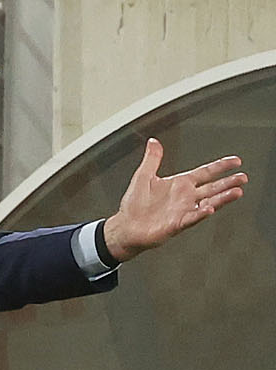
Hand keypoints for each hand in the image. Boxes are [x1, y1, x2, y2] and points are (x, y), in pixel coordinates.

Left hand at [101, 138, 245, 261]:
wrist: (126, 226)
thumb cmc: (134, 205)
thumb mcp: (143, 176)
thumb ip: (152, 159)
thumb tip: (153, 142)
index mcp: (180, 184)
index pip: (205, 172)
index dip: (220, 166)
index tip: (235, 161)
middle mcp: (185, 197)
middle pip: (212, 187)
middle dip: (229, 182)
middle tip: (243, 177)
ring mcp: (183, 210)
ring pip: (208, 202)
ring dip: (222, 198)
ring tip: (236, 192)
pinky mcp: (177, 223)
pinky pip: (192, 218)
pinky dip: (200, 213)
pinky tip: (209, 208)